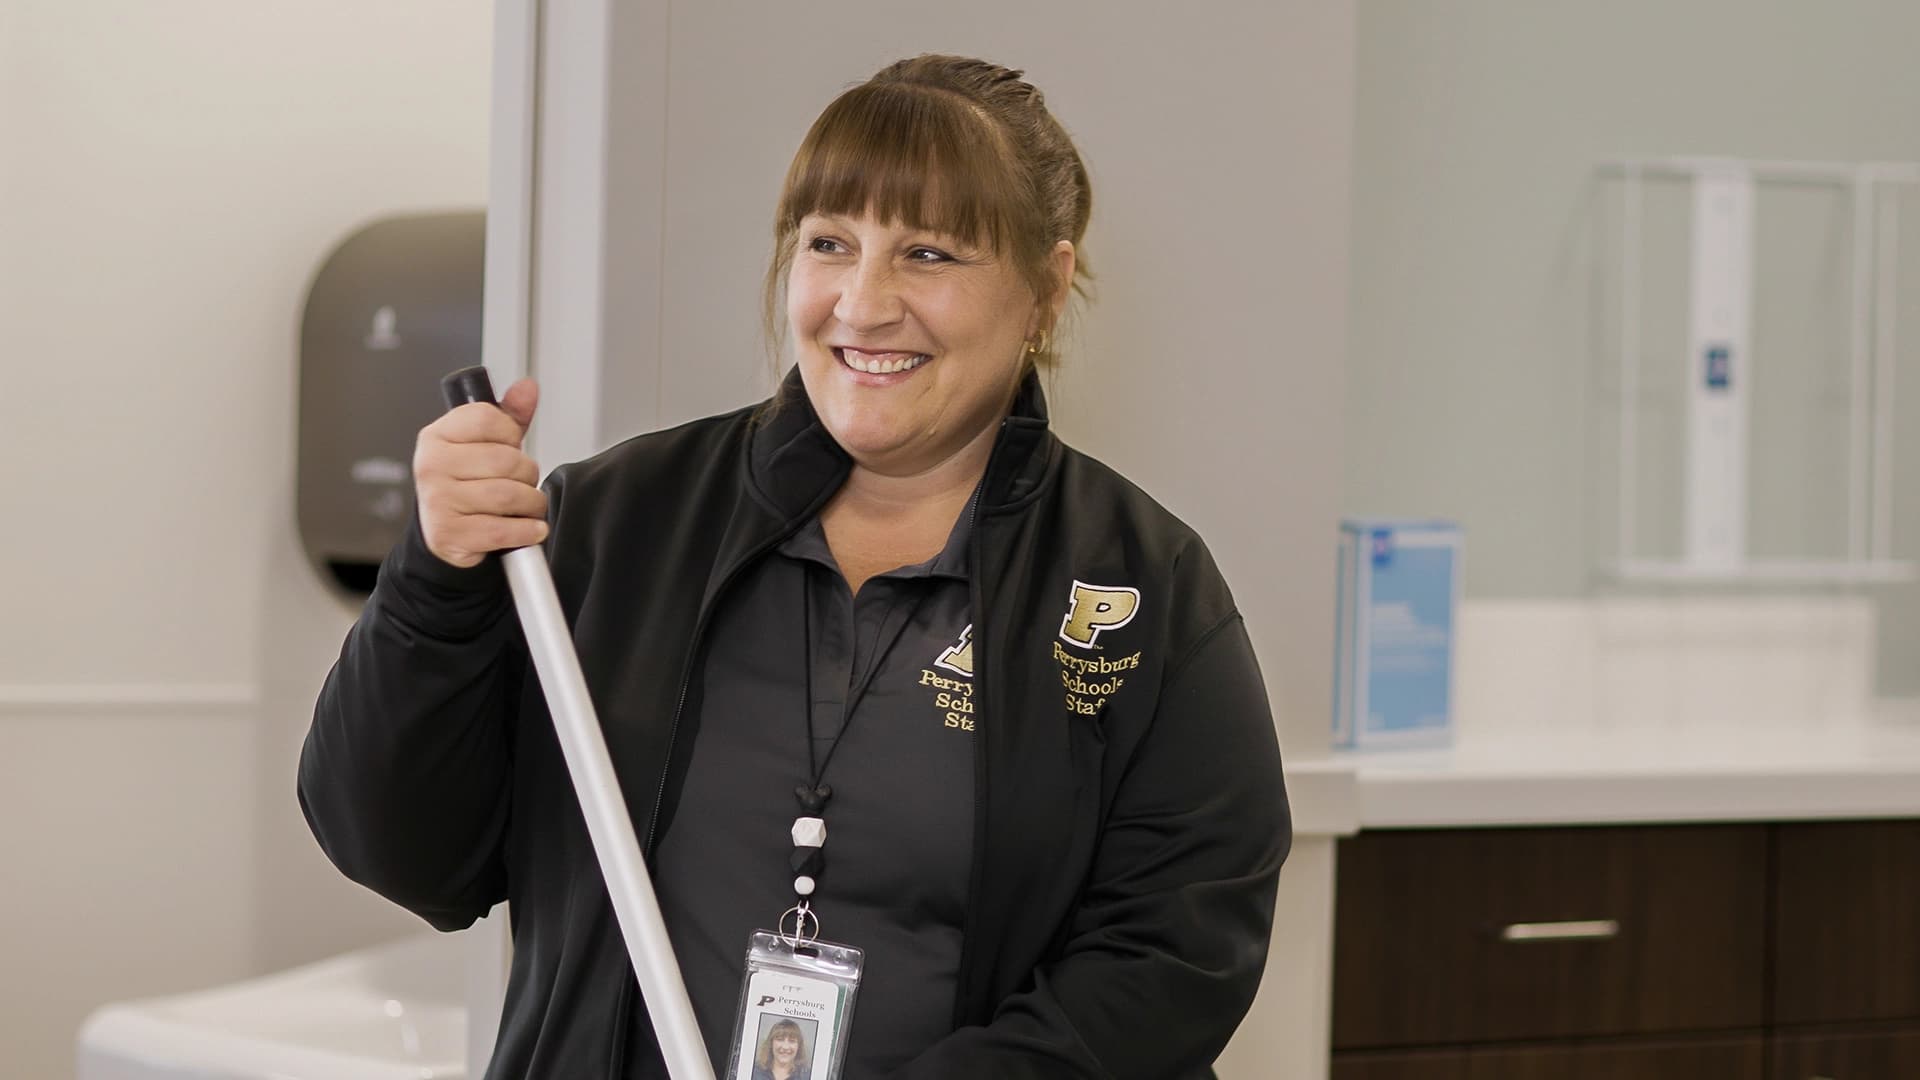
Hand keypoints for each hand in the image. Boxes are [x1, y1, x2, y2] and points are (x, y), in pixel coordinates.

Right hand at [412, 377, 548, 567]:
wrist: (445, 532)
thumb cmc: (465, 484)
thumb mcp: (483, 444)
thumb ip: (508, 415)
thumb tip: (527, 388)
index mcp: (437, 436)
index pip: (488, 419)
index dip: (511, 434)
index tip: (511, 446)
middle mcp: (432, 465)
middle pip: (505, 460)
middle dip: (527, 474)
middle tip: (524, 482)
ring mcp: (438, 500)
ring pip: (508, 495)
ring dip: (531, 503)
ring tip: (528, 505)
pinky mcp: (449, 534)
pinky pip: (502, 529)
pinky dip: (526, 530)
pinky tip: (531, 527)